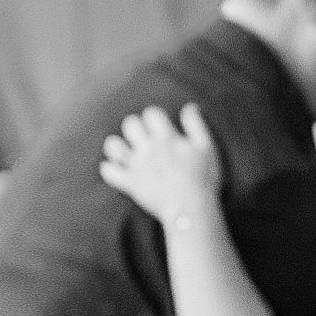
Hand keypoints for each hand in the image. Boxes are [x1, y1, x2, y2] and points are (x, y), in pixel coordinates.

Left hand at [99, 104, 222, 228]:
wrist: (190, 209)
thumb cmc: (203, 179)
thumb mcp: (206, 148)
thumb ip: (196, 125)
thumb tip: (189, 107)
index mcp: (166, 138)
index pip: (151, 114)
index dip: (154, 117)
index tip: (160, 126)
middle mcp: (148, 148)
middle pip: (130, 124)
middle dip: (136, 127)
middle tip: (144, 138)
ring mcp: (136, 166)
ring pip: (114, 145)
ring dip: (118, 145)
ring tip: (127, 151)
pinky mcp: (130, 184)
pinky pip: (109, 172)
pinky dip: (109, 169)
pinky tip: (116, 168)